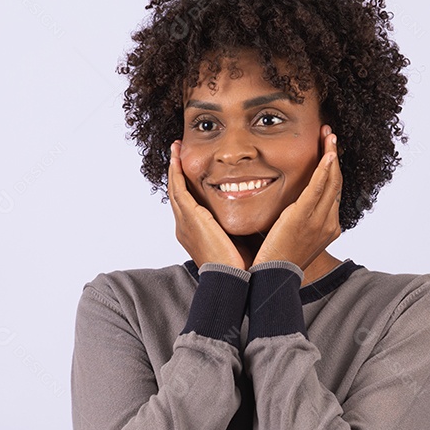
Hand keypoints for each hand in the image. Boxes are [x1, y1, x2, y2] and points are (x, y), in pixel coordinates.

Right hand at [167, 140, 245, 269]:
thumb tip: (254, 216)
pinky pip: (178, 189)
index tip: (191, 171)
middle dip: (177, 173)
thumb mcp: (237, 241)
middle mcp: (185, 227)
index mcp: (194, 234)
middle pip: (177, 194)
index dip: (188, 186)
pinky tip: (178, 158)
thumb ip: (239, 226)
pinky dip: (177, 172)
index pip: (188, 204)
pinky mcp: (190, 217)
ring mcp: (185, 222)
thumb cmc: (240, 267)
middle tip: (177, 153)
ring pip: (175, 188)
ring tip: (175, 149)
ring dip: (175, 167)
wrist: (233, 279)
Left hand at [252, 126, 342, 269]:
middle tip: (330, 135)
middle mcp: (328, 223)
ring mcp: (319, 221)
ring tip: (329, 136)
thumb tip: (284, 206)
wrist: (272, 278)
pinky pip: (318, 189)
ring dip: (331, 155)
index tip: (329, 151)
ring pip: (331, 181)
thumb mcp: (292, 236)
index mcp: (327, 228)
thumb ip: (293, 219)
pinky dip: (325, 170)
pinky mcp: (304, 218)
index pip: (333, 192)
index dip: (332, 169)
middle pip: (336, 182)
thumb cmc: (276, 260)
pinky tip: (327, 154)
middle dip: (334, 155)